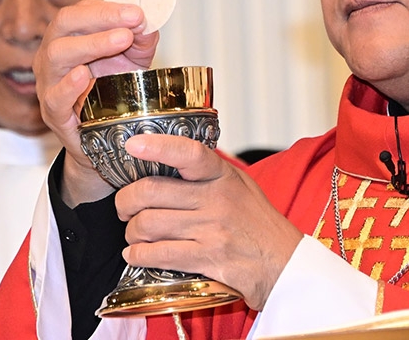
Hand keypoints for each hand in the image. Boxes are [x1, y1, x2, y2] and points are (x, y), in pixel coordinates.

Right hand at [34, 0, 158, 205]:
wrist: (105, 136)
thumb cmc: (113, 92)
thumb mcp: (133, 61)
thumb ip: (141, 41)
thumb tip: (148, 24)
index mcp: (70, 36)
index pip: (81, 11)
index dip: (108, 8)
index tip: (136, 12)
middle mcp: (53, 54)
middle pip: (64, 24)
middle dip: (100, 18)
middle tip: (132, 20)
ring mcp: (49, 82)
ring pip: (56, 55)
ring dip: (90, 44)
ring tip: (121, 40)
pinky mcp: (52, 112)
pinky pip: (54, 97)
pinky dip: (68, 85)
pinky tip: (83, 75)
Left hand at [116, 134, 303, 309]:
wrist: (284, 264)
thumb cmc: (258, 223)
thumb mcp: (240, 185)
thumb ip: (207, 172)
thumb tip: (166, 157)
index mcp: (222, 176)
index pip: (188, 152)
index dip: (157, 146)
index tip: (133, 144)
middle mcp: (216, 200)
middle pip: (151, 192)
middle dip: (125, 202)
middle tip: (124, 207)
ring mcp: (211, 230)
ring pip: (148, 224)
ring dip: (131, 232)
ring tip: (134, 234)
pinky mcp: (206, 258)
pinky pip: (158, 254)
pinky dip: (137, 256)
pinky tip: (135, 255)